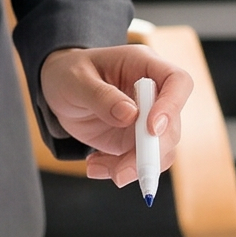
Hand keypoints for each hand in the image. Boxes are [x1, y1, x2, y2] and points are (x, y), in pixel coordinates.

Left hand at [40, 45, 192, 189]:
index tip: (152, 129)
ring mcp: (146, 120)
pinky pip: (138, 162)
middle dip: (149, 153)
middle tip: (121, 171)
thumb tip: (130, 115)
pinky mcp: (135, 141)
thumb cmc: (68, 73)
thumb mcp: (75, 80)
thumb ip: (100, 96)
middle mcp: (153, 93)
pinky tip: (94, 165)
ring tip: (95, 166)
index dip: (172, 106)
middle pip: (172, 125)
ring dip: (132, 167)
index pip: (177, 81)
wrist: (59, 89)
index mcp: (144, 65)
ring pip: (159, 151)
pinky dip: (118, 170)